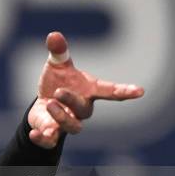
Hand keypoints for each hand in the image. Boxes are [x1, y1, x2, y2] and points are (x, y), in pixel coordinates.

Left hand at [28, 31, 144, 147]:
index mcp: (88, 91)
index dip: (125, 91)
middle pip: (85, 110)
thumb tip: (53, 34)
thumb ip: (59, 52)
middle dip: (72, 101)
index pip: (109, 91)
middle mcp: (82, 109)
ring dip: (61, 117)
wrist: (42, 104)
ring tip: (48, 104)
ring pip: (73, 127)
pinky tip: (34, 133)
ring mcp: (68, 122)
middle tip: (58, 92)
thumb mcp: (57, 65)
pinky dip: (43, 139)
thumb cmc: (57, 82)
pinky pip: (51, 140)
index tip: (140, 91)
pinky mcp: (52, 133)